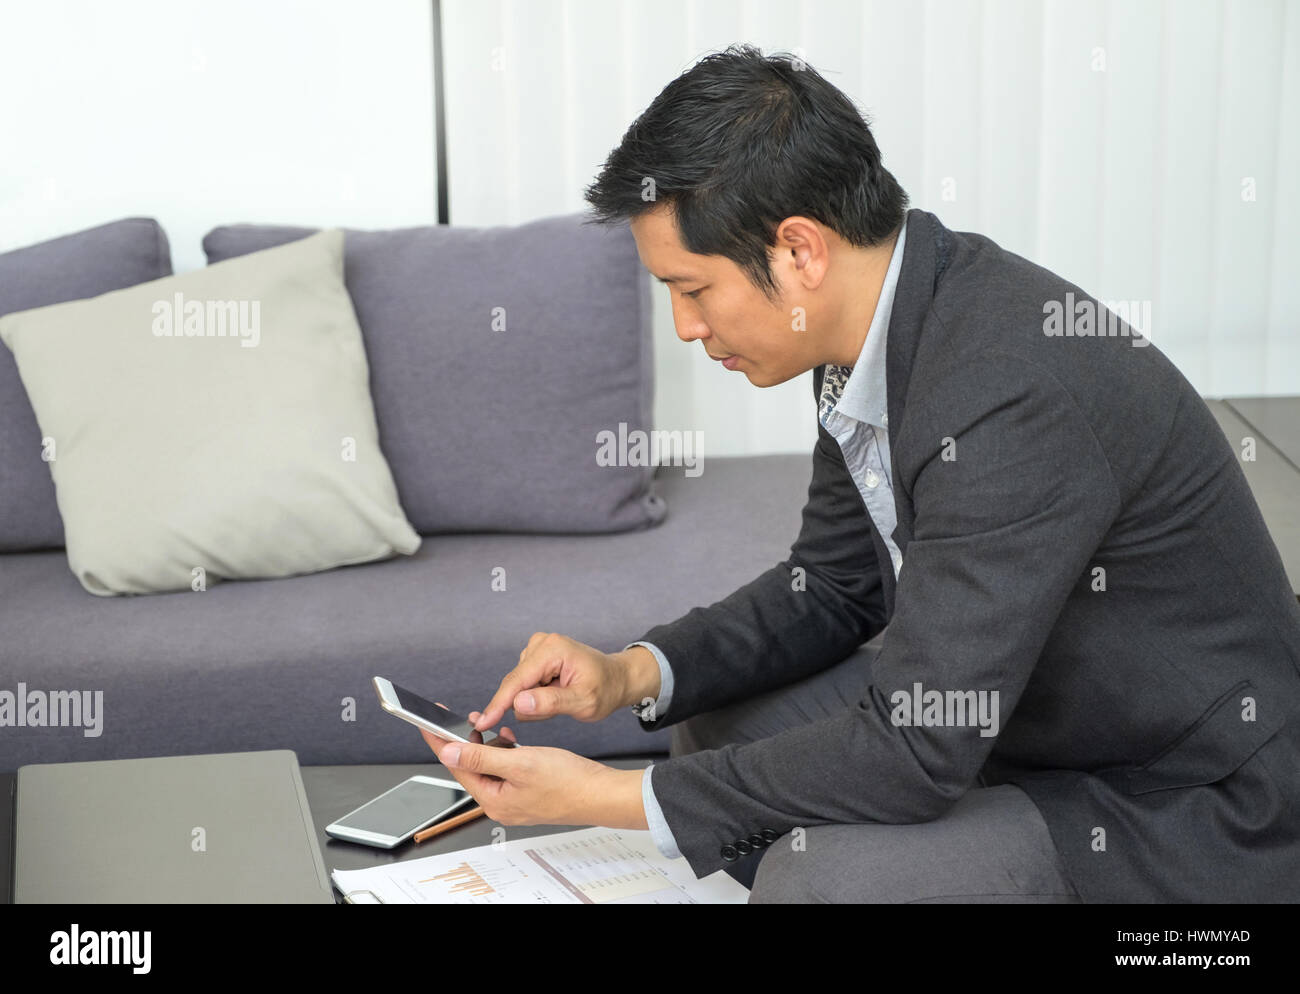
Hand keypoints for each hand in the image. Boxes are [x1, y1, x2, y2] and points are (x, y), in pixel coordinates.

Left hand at [420, 727, 647, 828]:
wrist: (601, 794)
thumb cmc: (569, 782)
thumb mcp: (521, 762)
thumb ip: (482, 756)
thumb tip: (450, 750)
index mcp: (493, 800)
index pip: (457, 766)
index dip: (440, 742)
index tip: (426, 724)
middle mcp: (500, 803)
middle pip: (470, 767)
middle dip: (464, 741)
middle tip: (458, 717)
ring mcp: (514, 799)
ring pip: (488, 766)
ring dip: (485, 744)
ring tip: (485, 725)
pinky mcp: (527, 792)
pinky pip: (505, 770)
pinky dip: (503, 751)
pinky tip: (509, 739)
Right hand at [470, 632, 659, 730]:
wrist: (616, 679)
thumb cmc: (605, 688)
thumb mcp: (583, 702)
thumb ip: (550, 703)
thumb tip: (519, 704)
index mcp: (552, 649)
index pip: (516, 681)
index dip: (498, 704)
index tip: (483, 723)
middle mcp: (541, 644)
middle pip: (515, 684)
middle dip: (528, 704)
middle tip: (557, 709)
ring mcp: (537, 649)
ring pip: (519, 688)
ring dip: (535, 702)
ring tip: (561, 701)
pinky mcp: (535, 658)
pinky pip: (524, 685)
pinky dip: (536, 697)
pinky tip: (555, 696)